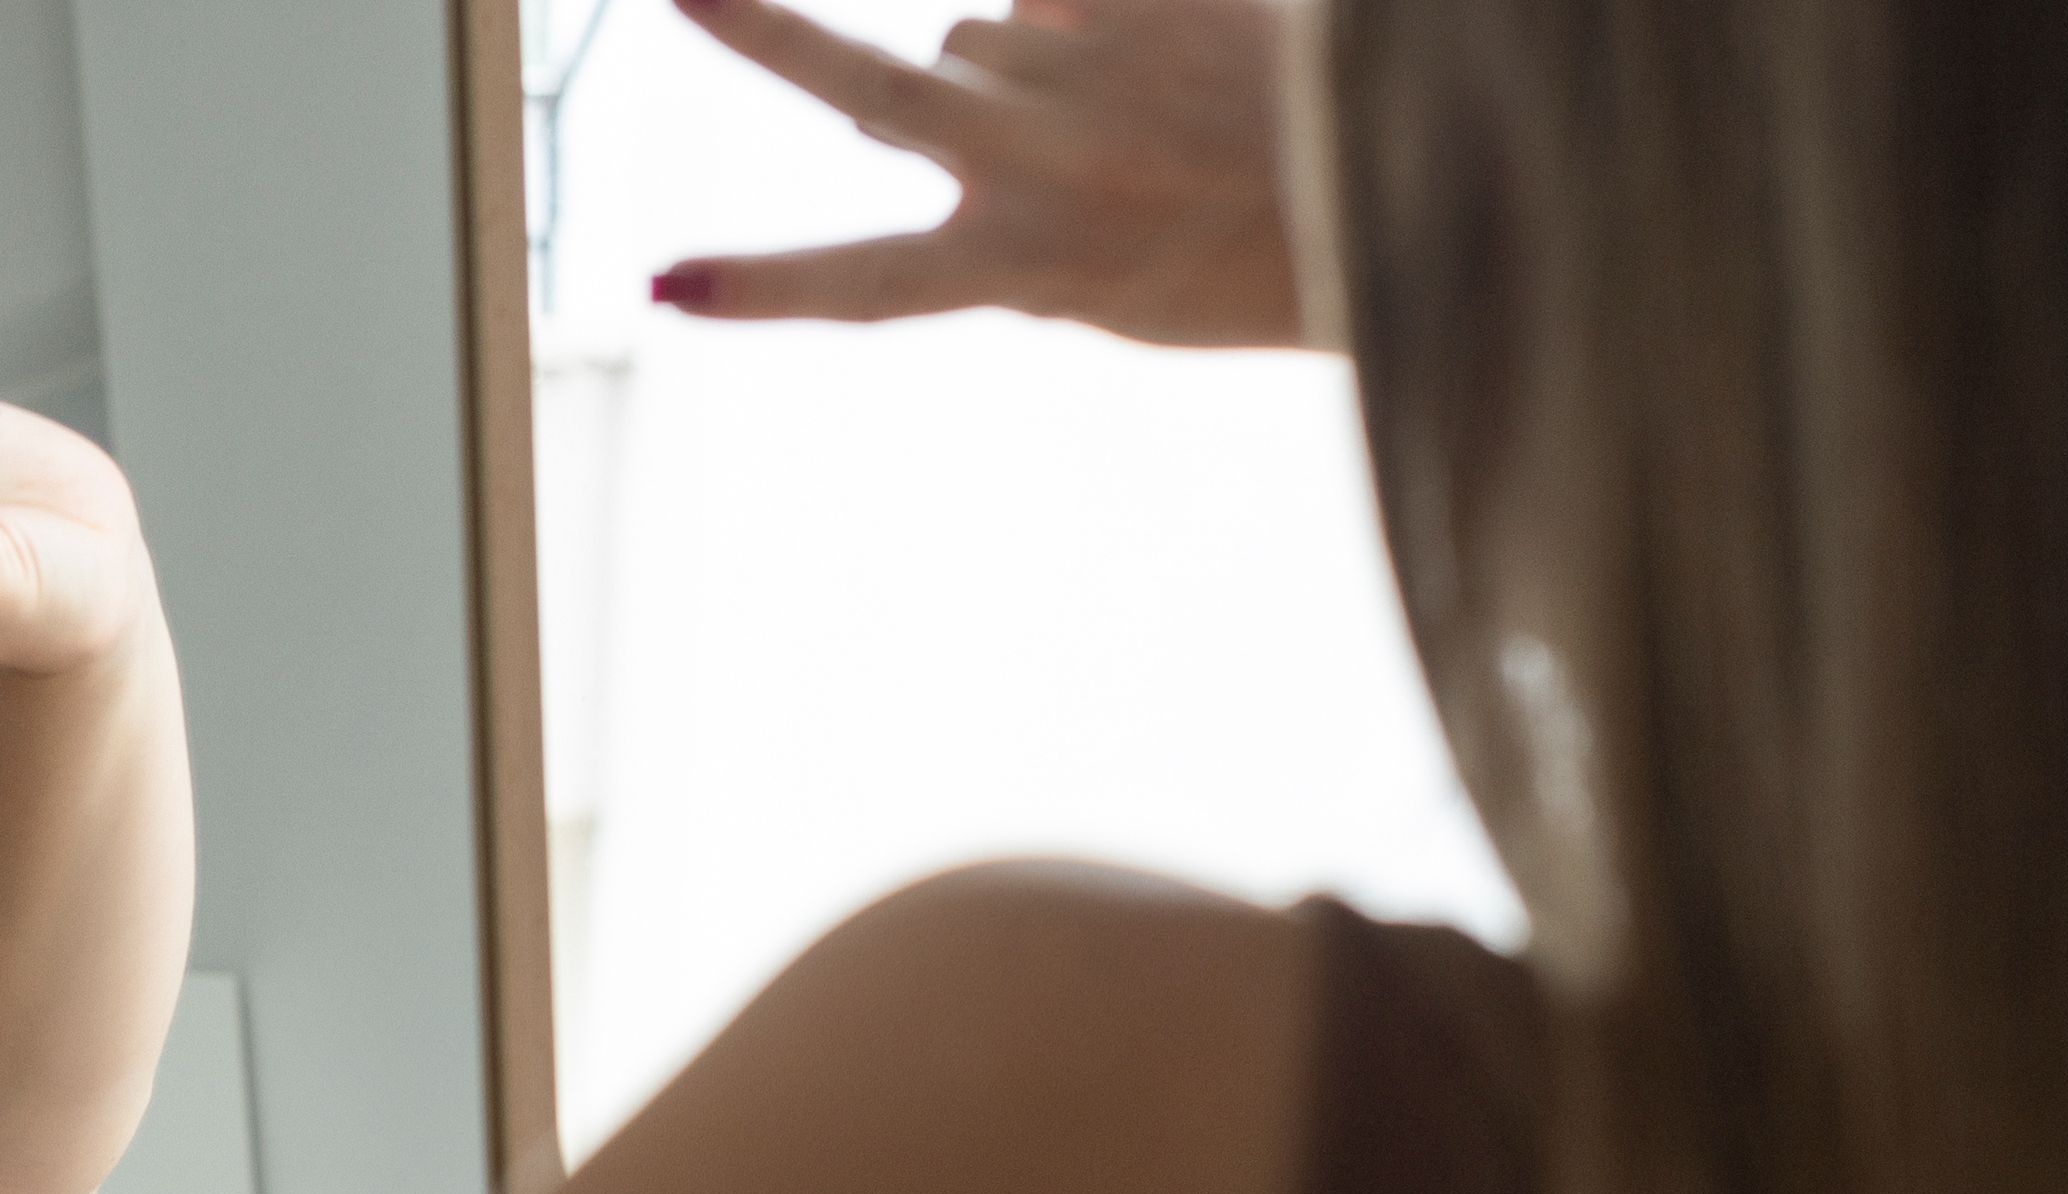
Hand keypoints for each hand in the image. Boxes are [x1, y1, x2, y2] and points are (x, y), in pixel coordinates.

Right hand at [655, 0, 1322, 352]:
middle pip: (867, 87)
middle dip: (759, 34)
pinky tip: (1155, 57)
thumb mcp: (1106, 286)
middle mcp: (1042, 158)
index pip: (865, 287)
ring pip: (975, 35)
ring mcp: (1086, 62)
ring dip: (1011, 64)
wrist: (1404, 178)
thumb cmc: (1242, 259)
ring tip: (1122, 111)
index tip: (663, 292)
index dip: (759, 289)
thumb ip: (993, 212)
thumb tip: (889, 101)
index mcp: (1031, 264)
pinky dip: (1080, 19)